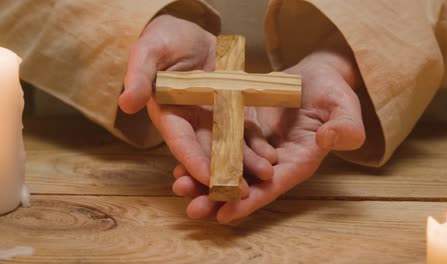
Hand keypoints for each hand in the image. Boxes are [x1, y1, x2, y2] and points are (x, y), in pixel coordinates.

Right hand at [122, 15, 275, 207]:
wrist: (188, 34)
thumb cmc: (163, 42)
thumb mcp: (148, 52)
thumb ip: (139, 76)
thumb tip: (126, 103)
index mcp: (169, 116)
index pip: (181, 143)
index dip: (194, 162)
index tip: (209, 178)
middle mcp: (193, 124)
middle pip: (209, 153)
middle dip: (225, 173)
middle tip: (242, 191)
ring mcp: (215, 119)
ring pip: (232, 146)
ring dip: (248, 162)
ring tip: (266, 174)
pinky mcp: (234, 110)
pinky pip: (247, 130)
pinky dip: (258, 144)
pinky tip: (272, 156)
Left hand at [173, 35, 365, 222]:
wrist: (317, 75)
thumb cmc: (334, 91)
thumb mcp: (344, 107)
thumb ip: (344, 127)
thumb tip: (328, 139)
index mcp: (299, 161)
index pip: (273, 187)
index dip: (250, 202)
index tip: (225, 215)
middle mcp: (276, 161)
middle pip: (246, 185)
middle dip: (219, 198)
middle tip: (192, 208)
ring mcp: (259, 148)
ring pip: (229, 169)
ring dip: (205, 180)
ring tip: (179, 186)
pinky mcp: (246, 132)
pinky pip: (223, 147)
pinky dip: (204, 156)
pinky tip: (182, 161)